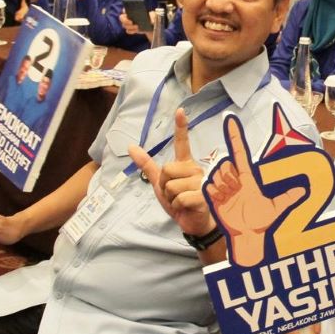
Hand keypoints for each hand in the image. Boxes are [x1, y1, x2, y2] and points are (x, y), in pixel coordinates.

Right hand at [118, 11, 155, 42]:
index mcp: (131, 11)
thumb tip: (151, 20)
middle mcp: (128, 17)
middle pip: (121, 18)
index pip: (124, 10)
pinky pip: (128, 31)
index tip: (127, 13)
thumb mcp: (154, 15)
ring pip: (124, 25)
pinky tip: (136, 31)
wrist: (151, 26)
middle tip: (131, 22)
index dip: (124, 11)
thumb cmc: (151, 18)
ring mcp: (128, 24)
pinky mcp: (131, 30)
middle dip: (125, 20)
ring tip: (137, 27)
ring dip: (130, 27)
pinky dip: (131, 31)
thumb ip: (153, 15)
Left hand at [128, 108, 215, 237]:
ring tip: (181, 202)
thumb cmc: (180, 201)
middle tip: (175, 194)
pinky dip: (177, 206)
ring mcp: (201, 182)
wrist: (195, 223)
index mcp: (186, 164)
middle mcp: (195, 169)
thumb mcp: (160, 184)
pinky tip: (186, 208)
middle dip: (164, 186)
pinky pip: (179, 198)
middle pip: (166, 170)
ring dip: (171, 198)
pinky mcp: (203, 195)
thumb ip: (148, 165)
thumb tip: (131, 146)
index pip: (182, 143)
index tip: (180, 110)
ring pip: (171, 185)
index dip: (181, 127)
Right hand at [204, 114, 303, 266]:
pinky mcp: (212, 195)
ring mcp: (222, 186)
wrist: (246, 235)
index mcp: (247, 176)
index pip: (239, 151)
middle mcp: (234, 178)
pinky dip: (215, 196)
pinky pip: (208, 187)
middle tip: (236, 192)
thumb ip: (288, 198)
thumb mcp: (276, 208)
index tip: (229, 118)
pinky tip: (222, 203)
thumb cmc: (261, 221)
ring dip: (222, 188)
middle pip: (225, 164)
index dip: (234, 135)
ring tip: (230, 199)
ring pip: (216, 175)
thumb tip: (304, 190)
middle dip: (229, 177)